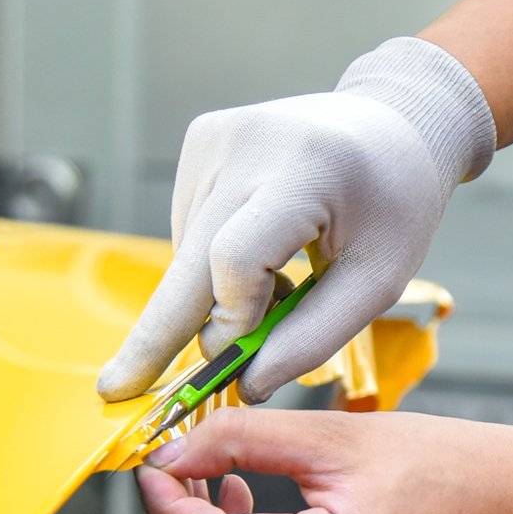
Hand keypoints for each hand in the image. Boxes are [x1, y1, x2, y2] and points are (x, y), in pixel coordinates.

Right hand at [97, 39, 495, 403]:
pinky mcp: (201, 139)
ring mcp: (218, 137)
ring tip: (282, 282)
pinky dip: (213, 259)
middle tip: (118, 390)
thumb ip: (312, 336)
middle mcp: (250, 142)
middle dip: (157, 333)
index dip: (232, 317)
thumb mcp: (377, 279)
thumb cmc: (394, 205)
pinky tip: (262, 249)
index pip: (235, 258)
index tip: (238, 359)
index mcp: (308, 168)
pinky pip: (189, 228)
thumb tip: (245, 385)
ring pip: (188, 251)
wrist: (395, 123)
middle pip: (189, 256)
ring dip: (216, 292)